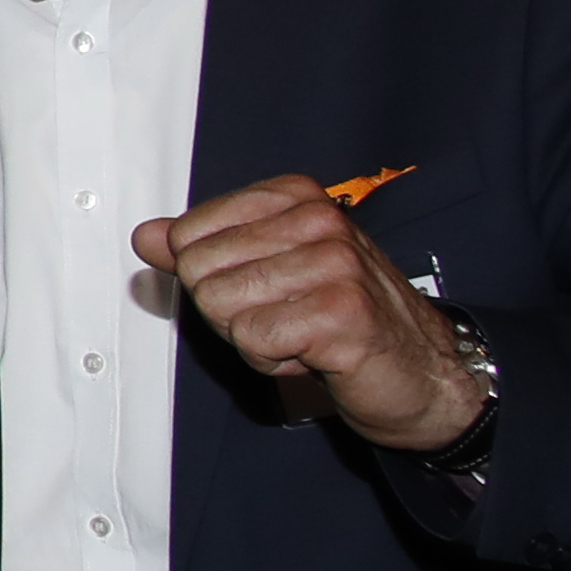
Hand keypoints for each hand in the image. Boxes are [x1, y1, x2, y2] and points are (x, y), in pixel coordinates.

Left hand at [137, 181, 481, 450]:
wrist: (423, 373)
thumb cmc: (344, 320)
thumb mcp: (267, 272)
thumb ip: (205, 250)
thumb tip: (147, 236)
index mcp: (295, 196)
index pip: (188, 235)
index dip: (214, 280)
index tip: (265, 290)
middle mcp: (317, 219)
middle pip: (200, 273)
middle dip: (231, 313)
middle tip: (286, 320)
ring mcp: (334, 262)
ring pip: (222, 308)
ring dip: (254, 339)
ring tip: (303, 335)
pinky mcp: (341, 311)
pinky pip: (253, 340)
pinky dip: (273, 362)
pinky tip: (316, 355)